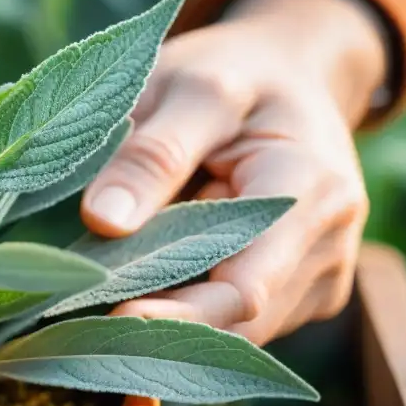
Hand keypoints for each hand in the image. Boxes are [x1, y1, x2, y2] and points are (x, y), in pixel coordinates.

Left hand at [80, 0, 387, 344]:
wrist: (289, 75)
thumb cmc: (233, 74)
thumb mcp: (189, 88)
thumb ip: (152, 152)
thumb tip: (104, 221)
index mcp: (310, 189)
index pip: (244, 288)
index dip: (176, 317)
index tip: (108, 314)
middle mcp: (325, 245)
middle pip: (237, 322)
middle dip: (162, 325)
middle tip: (80, 316)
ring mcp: (315, 275)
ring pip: (233, 331)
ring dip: (170, 320)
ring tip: (104, 291)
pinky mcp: (295, 290)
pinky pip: (234, 321)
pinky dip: (184, 312)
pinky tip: (140, 286)